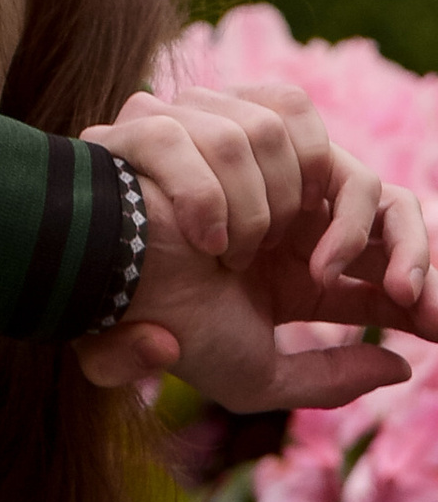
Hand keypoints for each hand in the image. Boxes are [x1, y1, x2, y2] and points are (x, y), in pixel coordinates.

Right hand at [75, 146, 437, 414]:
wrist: (96, 297)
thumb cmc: (165, 333)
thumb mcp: (259, 377)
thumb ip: (330, 379)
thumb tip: (400, 367)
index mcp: (288, 252)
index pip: (376, 250)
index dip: (417, 281)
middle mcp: (270, 196)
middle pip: (371, 187)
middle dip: (400, 244)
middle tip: (405, 295)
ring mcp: (226, 152)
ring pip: (311, 148)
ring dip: (277, 214)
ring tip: (240, 256)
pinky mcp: (184, 122)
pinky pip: (244, 127)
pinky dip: (221, 190)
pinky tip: (209, 234)